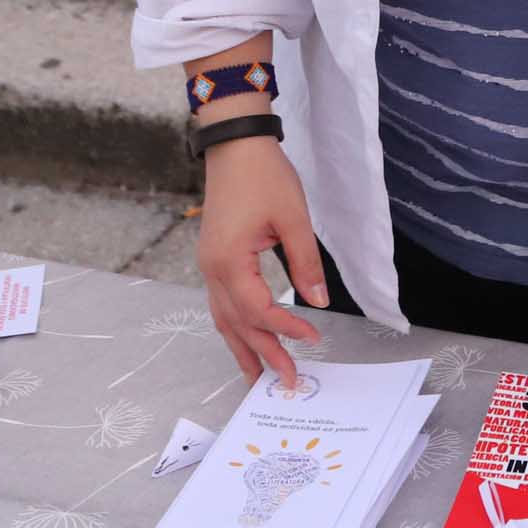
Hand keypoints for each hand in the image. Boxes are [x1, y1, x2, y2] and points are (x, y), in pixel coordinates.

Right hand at [197, 134, 327, 384]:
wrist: (236, 146)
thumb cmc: (264, 176)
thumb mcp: (294, 218)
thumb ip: (306, 263)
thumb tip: (318, 302)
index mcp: (229, 262)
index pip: (259, 310)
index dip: (286, 328)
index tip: (313, 338)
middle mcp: (212, 270)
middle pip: (238, 324)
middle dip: (264, 354)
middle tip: (289, 382)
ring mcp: (208, 266)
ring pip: (224, 318)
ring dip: (244, 348)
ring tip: (259, 378)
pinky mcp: (214, 259)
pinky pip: (221, 303)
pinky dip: (235, 326)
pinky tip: (246, 339)